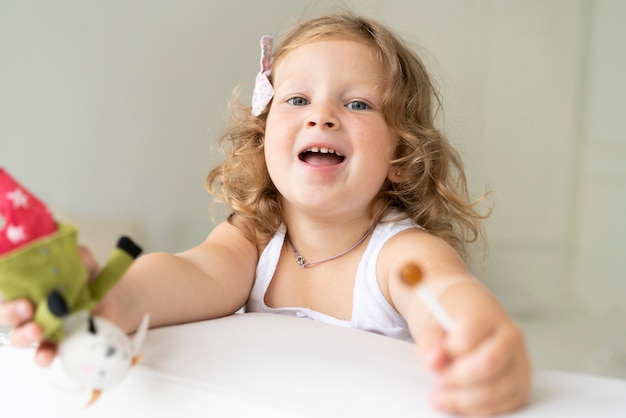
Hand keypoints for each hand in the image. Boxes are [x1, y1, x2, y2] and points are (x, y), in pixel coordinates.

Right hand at [0, 245, 100, 365]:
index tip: (21, 296)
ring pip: (20, 336)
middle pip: (6, 315)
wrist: (113, 300)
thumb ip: (77, 255)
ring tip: (38, 332)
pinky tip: (46, 357)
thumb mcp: (85, 262)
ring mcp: (40, 328)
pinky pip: (43, 353)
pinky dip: (43, 356)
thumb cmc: (90, 278)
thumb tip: (71, 249)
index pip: (8, 289)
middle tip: (27, 309)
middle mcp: (29, 308)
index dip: (8, 296)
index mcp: (29, 286)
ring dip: (24, 336)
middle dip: (10, 314)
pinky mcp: (56, 344)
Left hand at [418, 312, 530, 415]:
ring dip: (465, 400)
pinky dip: (478, 411)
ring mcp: (520, 362)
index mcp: (487, 316)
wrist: (469, 323)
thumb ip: (430, 342)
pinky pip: (504, 406)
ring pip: (498, 390)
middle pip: (488, 364)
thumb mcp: (432, 325)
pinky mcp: (521, 386)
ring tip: (441, 397)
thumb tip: (433, 361)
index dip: (448, 352)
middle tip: (437, 381)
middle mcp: (510, 337)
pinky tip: (459, 404)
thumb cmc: (450, 324)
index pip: (468, 336)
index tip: (433, 358)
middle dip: (457, 378)